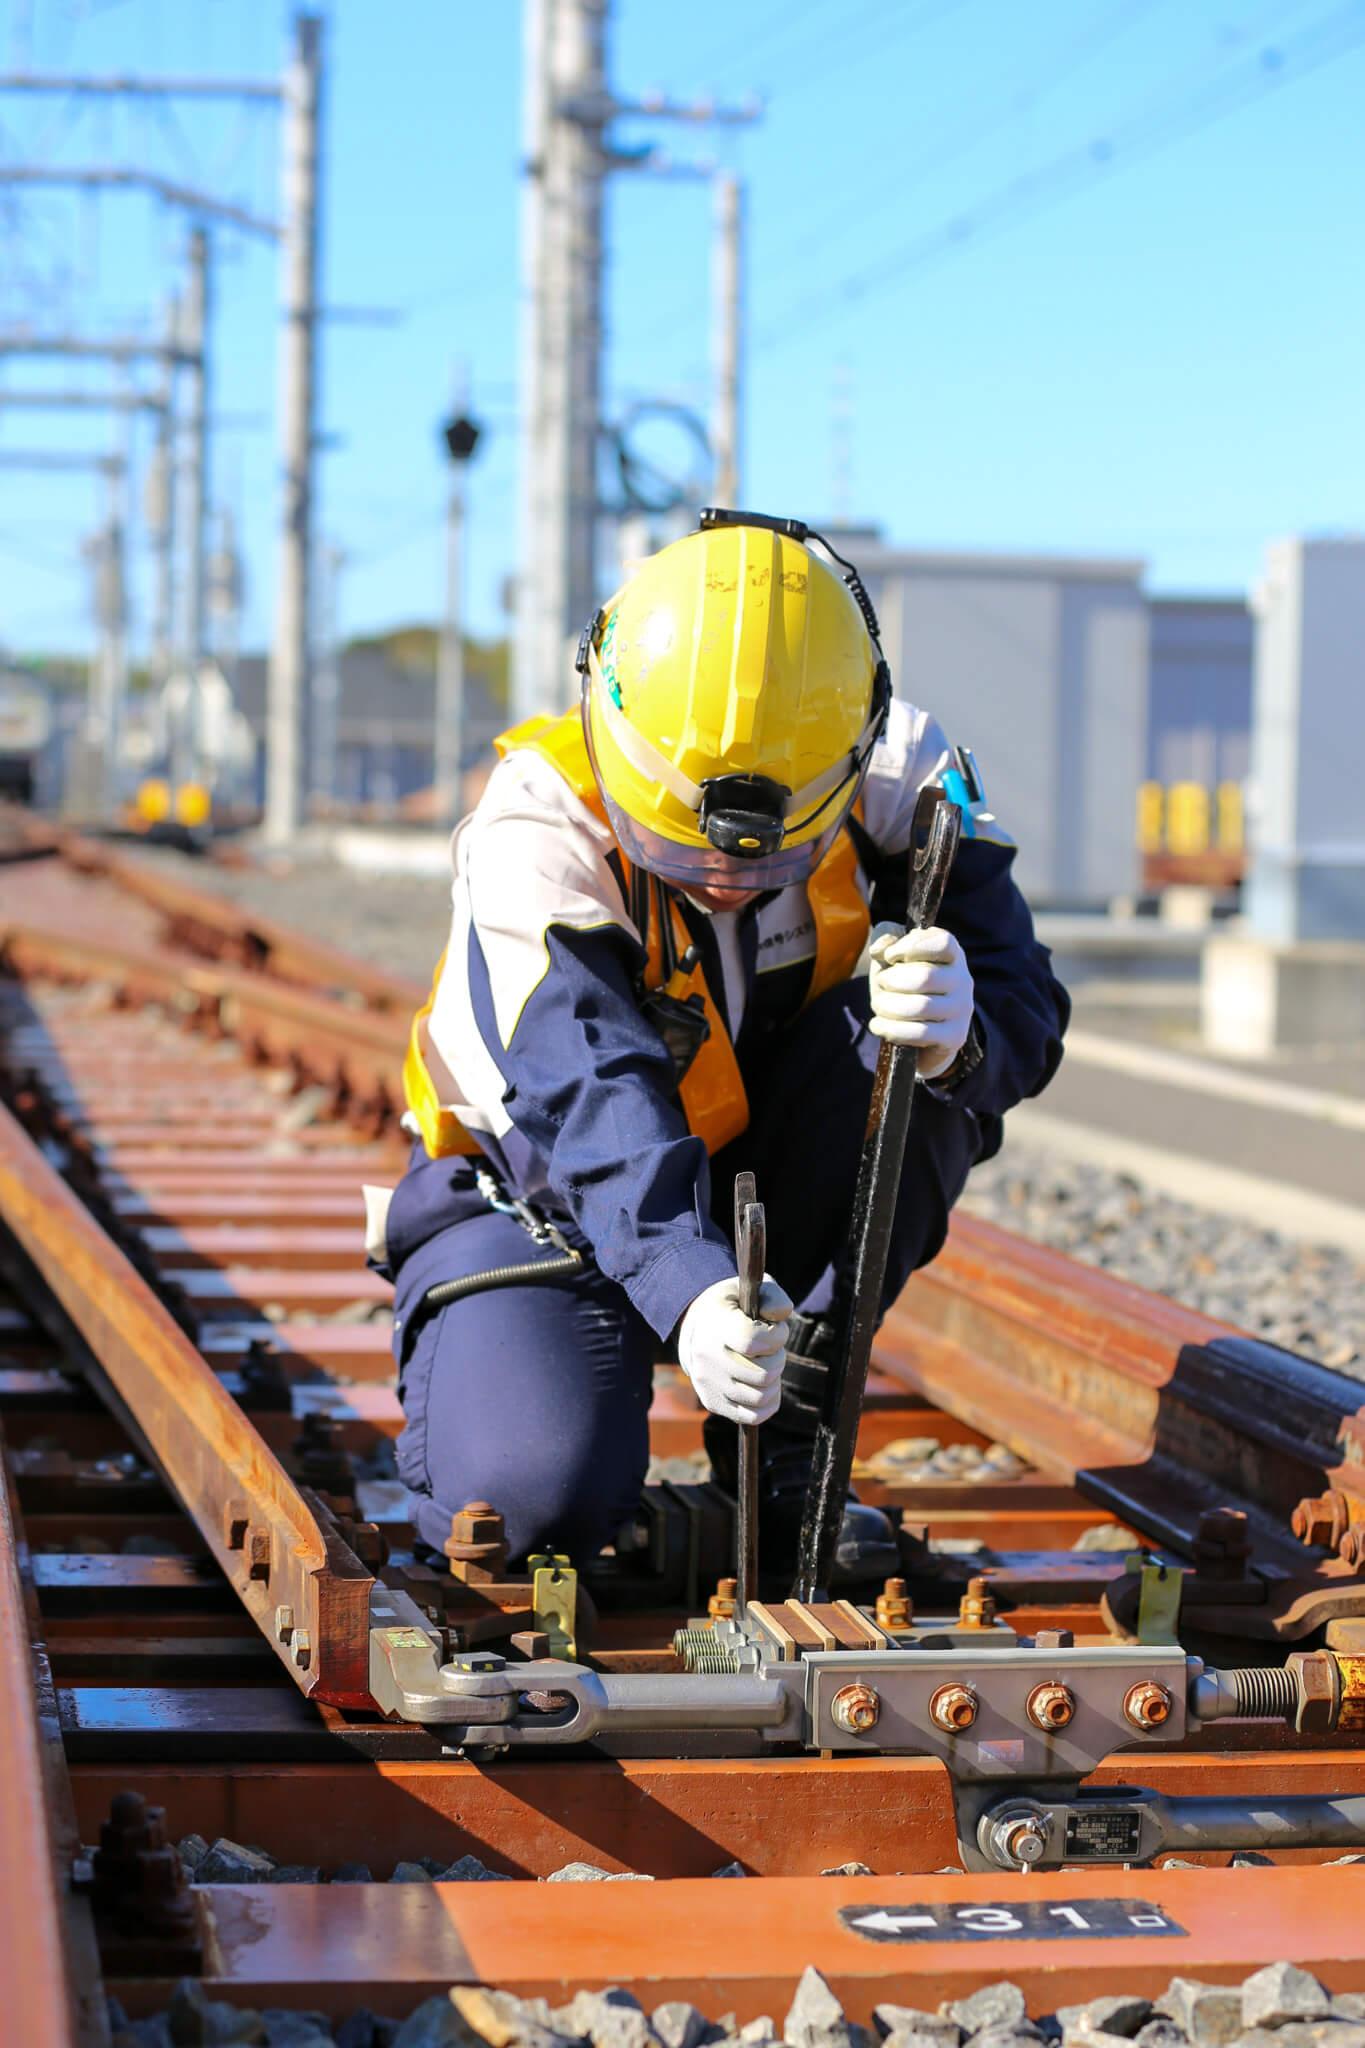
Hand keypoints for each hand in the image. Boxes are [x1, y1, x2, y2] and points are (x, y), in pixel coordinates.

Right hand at [677, 1273, 792, 1425]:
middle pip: (762, 1374)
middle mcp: (705, 1355)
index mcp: (714, 1323)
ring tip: (766, 1364)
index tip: (776, 1330)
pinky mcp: (712, 1402)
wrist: (698, 1327)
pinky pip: (753, 1416)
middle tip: (772, 1348)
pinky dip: (769, 1403)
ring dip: (774, 1381)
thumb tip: (781, 1316)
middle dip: (778, 1359)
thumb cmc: (734, 1307)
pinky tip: (766, 1385)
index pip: (753, 1341)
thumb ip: (773, 1297)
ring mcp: (707, 1382)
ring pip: (761, 1397)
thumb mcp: (751, 1291)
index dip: (776, 1338)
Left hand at [869, 923, 974, 1077]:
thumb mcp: (893, 959)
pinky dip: (891, 1029)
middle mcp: (963, 979)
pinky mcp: (954, 1036)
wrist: (921, 1030)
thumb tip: (879, 950)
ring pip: (921, 1007)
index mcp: (952, 954)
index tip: (890, 956)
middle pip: (925, 977)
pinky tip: (877, 1025)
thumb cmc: (905, 985)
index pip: (942, 942)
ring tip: (878, 1005)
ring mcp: (961, 1009)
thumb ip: (886, 941)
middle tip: (881, 983)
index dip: (911, 947)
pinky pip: (920, 1033)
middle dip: (892, 980)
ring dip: (888, 1006)